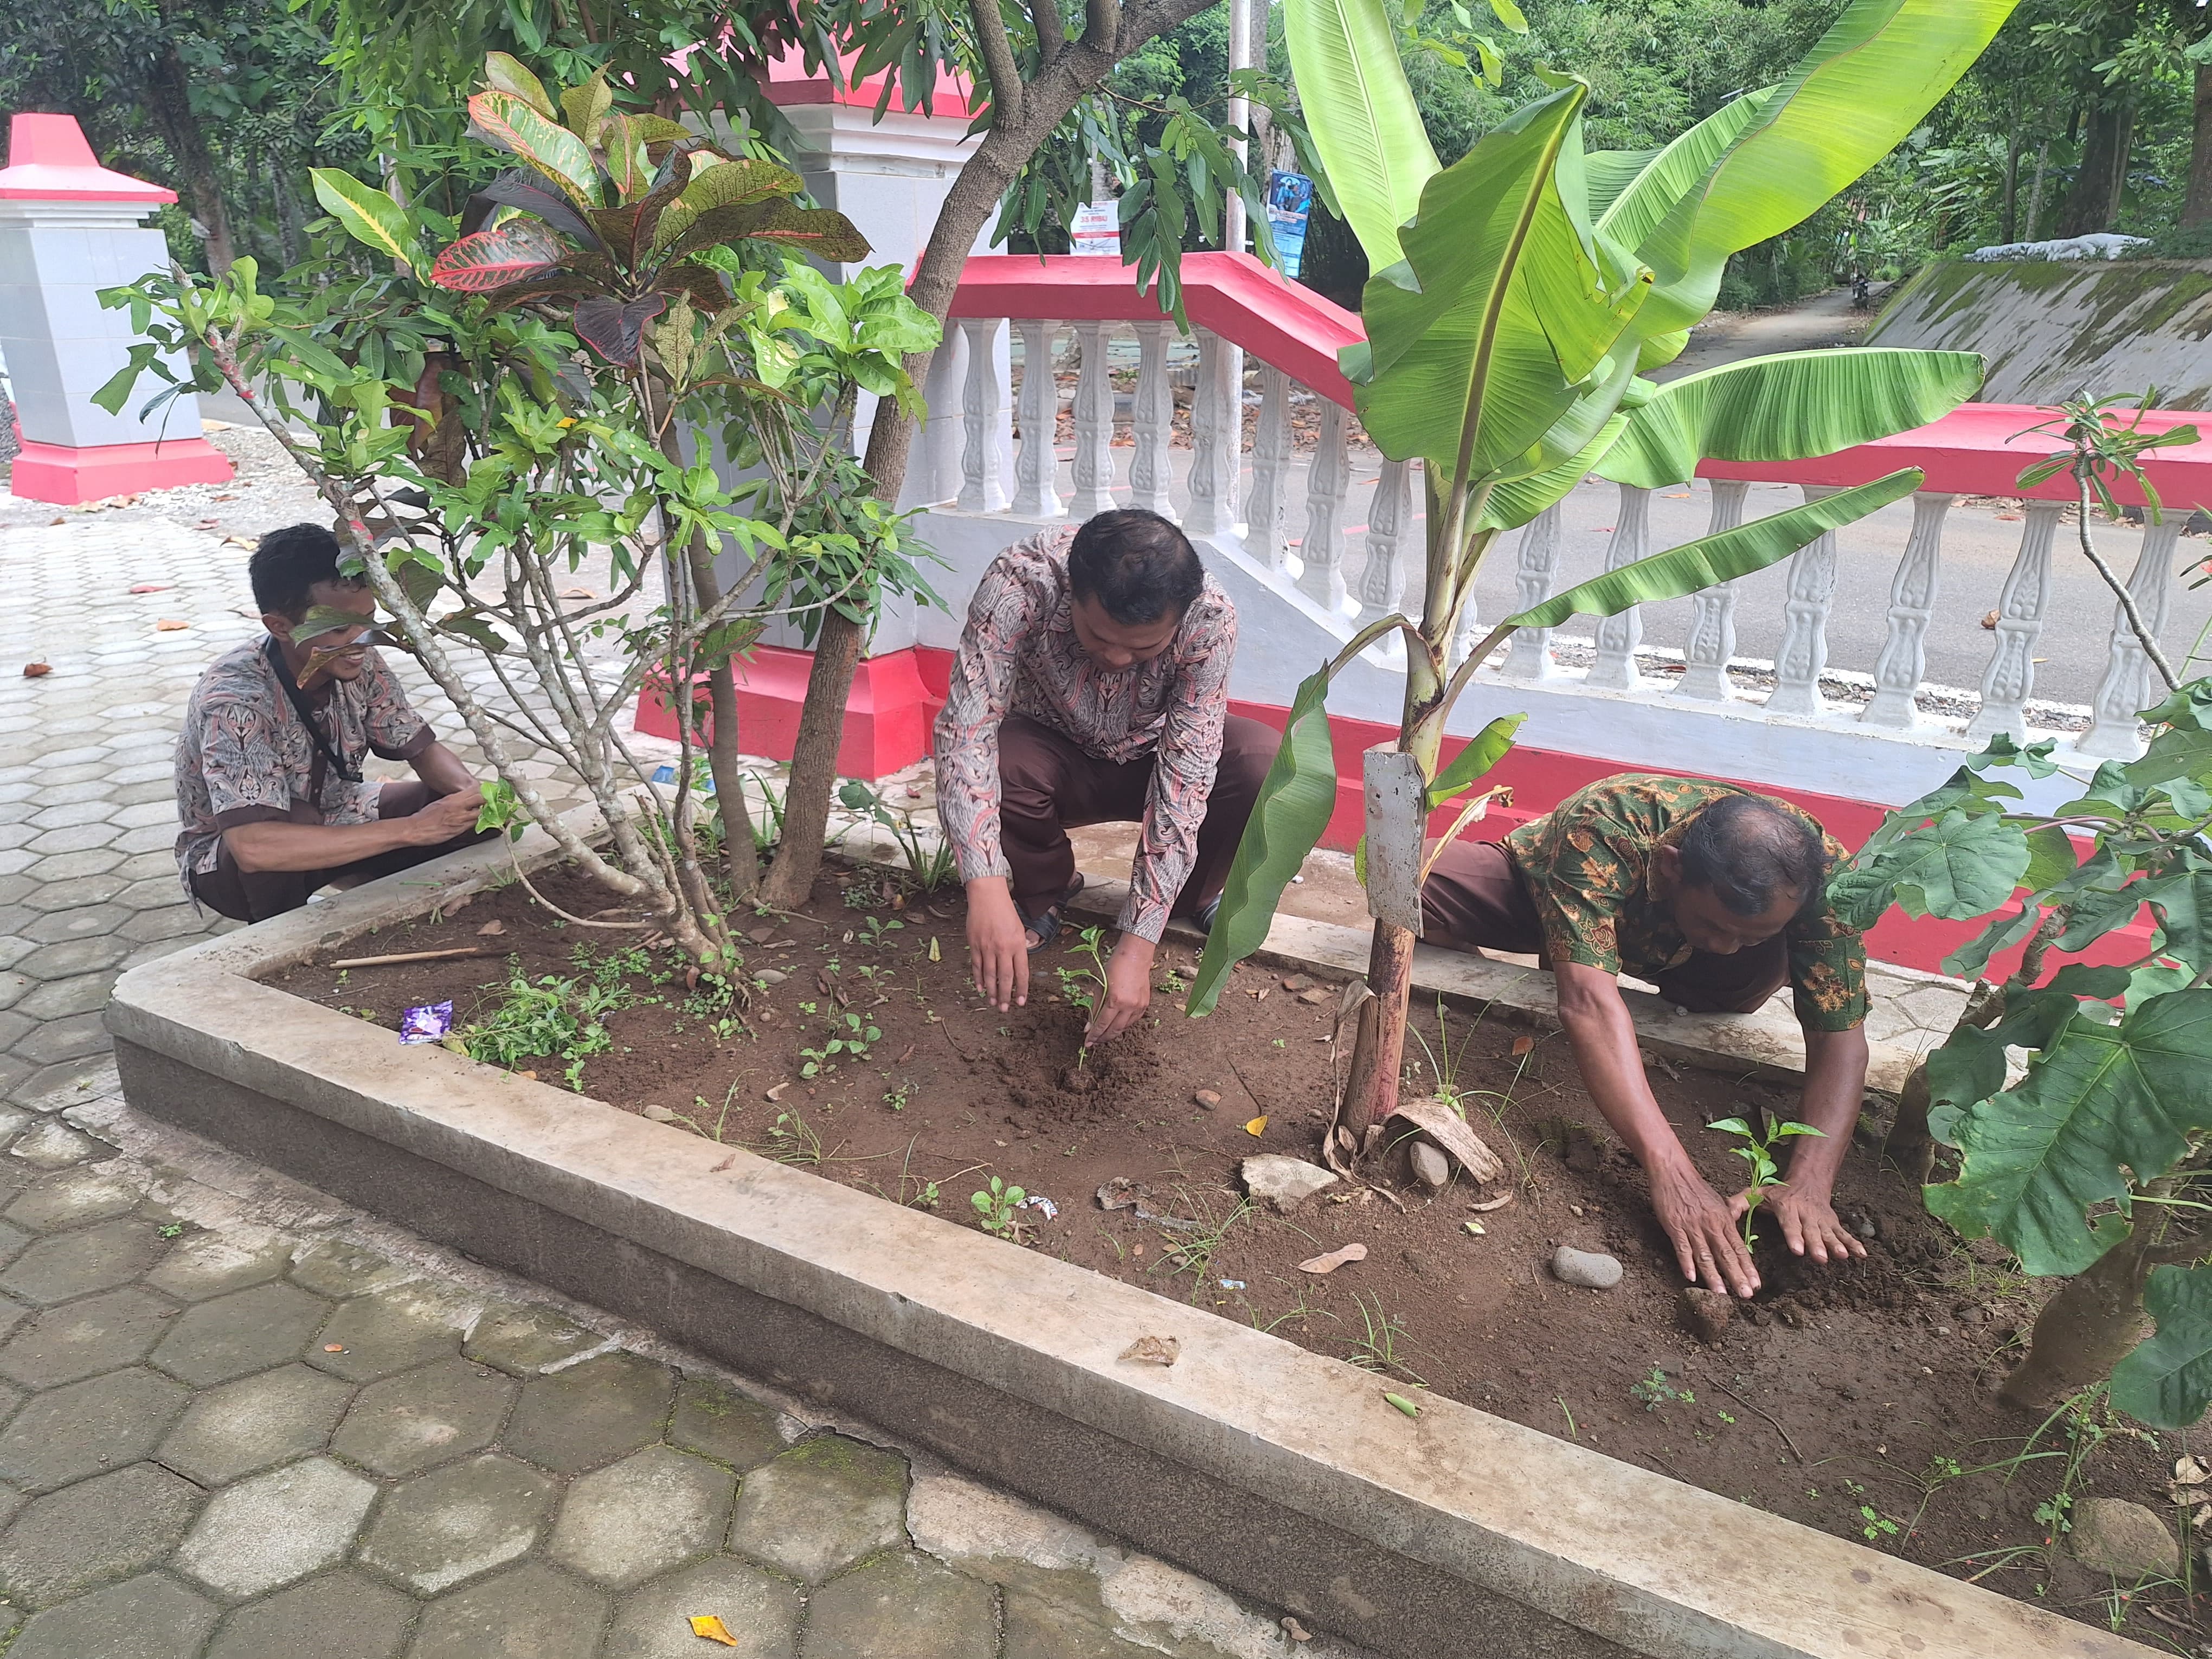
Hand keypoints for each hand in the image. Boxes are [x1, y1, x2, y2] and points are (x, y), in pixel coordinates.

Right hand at [407, 787, 487, 844]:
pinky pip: (474, 825)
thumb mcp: (441, 802)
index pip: (475, 790)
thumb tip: (465, 800)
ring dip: (485, 814)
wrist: (415, 829)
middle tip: (492, 804)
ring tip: (487, 814)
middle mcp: (458, 807)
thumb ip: (455, 800)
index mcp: (452, 798)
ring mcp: (459, 819)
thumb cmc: (425, 817)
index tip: (489, 794)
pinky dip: (478, 823)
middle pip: (482, 800)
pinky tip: (479, 823)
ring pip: (481, 814)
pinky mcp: (459, 830)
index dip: (484, 792)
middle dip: (488, 801)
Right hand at [965, 879, 1028, 1013]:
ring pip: (990, 975)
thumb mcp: (1019, 930)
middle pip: (1005, 978)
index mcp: (1017, 945)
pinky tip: (981, 989)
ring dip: (992, 991)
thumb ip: (1019, 949)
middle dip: (1005, 996)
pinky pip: (977, 966)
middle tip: (1004, 1009)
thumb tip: (1018, 968)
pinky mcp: (975, 945)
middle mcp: (1003, 948)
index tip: (1020, 1002)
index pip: (1021, 973)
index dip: (1021, 989)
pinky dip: (979, 979)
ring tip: (993, 1003)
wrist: (987, 897)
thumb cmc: (1005, 912)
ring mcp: (987, 947)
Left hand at [1083, 938, 1154, 1044]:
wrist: (1135, 957)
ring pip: (1124, 1027)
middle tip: (1094, 1042)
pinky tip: (1116, 1025)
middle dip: (1103, 1038)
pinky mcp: (1145, 1005)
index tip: (1087, 1042)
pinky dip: (1123, 1025)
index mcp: (1115, 1000)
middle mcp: (1129, 1006)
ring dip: (1113, 1033)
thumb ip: (1094, 1008)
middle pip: (1114, 1030)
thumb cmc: (1115, 968)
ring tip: (1103, 1034)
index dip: (1094, 1035)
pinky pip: (1133, 1021)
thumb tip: (1088, 1026)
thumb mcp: (1100, 987)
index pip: (1102, 1024)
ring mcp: (1139, 1006)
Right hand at [1649, 1157, 1760, 1297]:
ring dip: (1714, 1276)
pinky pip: (1682, 1247)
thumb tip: (1733, 1232)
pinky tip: (1691, 1277)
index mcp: (1723, 1220)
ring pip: (1705, 1255)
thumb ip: (1725, 1219)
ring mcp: (1693, 1226)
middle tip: (1746, 1295)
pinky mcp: (1675, 1226)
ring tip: (1721, 1294)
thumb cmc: (1694, 1187)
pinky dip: (1686, 1262)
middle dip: (1737, 1276)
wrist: (1673, 1171)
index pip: (1739, 1247)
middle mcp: (1711, 1225)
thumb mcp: (1716, 1202)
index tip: (1756, 1284)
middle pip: (1726, 1254)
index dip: (1748, 1267)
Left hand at [1740, 1182, 1866, 1266]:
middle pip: (1811, 1231)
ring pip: (1829, 1234)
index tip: (1797, 1250)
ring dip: (1836, 1245)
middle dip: (1816, 1245)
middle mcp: (1806, 1214)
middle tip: (1820, 1258)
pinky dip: (1854, 1243)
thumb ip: (1740, 1202)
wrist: (1808, 1181)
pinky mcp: (1833, 1224)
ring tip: (1843, 1256)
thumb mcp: (1757, 1192)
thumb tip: (1724, 1213)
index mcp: (1787, 1207)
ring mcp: (1821, 1220)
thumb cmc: (1778, 1192)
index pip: (1789, 1223)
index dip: (1794, 1236)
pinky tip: (1861, 1255)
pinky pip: (1844, 1234)